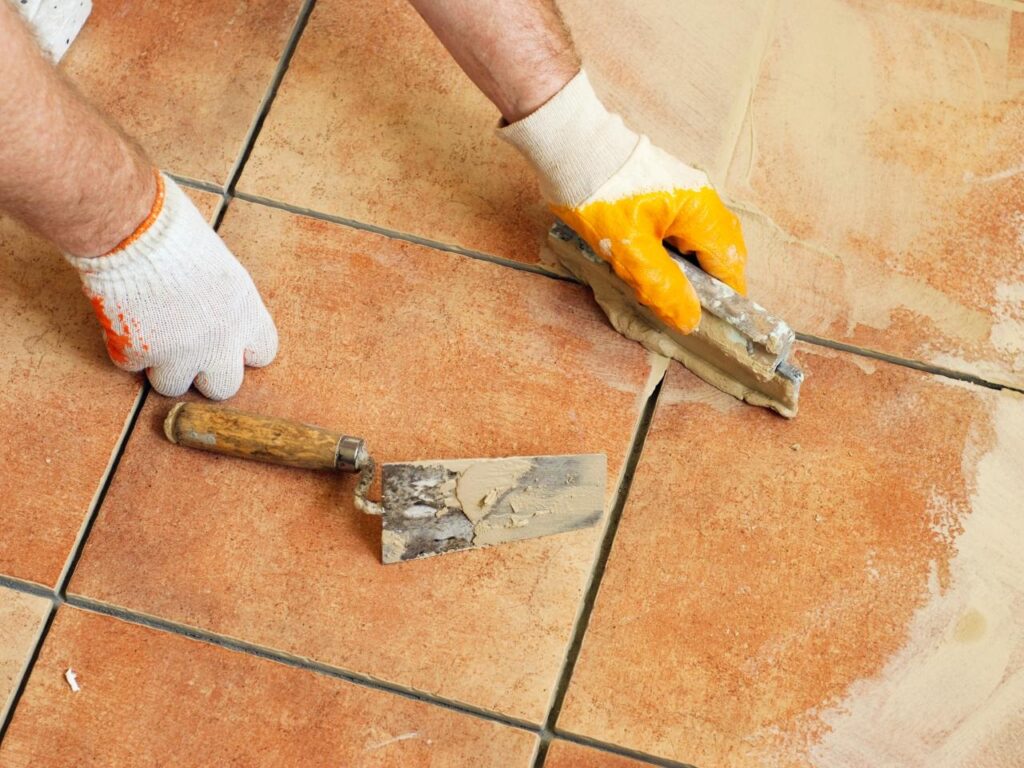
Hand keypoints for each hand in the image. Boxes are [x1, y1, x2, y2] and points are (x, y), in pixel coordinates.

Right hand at [66, 174, 277, 398]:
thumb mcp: (219, 264)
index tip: (223, 339)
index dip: (240, 350)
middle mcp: (219, 339)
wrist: (130, 228)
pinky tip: (122, 313)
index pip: (263, 353)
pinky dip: (123, 346)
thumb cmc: (174, 229)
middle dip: (203, 373)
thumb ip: (223, 300)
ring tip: (147, 328)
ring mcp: (179, 352)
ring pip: (172, 385)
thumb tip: (213, 314)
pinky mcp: (139, 354)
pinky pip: (129, 364)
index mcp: (245, 312)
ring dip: (159, 365)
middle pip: (223, 387)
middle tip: (183, 350)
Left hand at [500, 71, 747, 332]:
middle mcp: (702, 199)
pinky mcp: (663, 190)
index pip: (730, 264)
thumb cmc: (598, 193)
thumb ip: (663, 286)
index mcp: (702, 212)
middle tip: (683, 310)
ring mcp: (684, 191)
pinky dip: (673, 252)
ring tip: (664, 291)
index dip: (725, 299)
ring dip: (688, 269)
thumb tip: (690, 319)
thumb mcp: (629, 250)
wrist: (568, 144)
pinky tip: (651, 264)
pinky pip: (681, 228)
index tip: (711, 325)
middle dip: (707, 284)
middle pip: (719, 252)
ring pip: (699, 240)